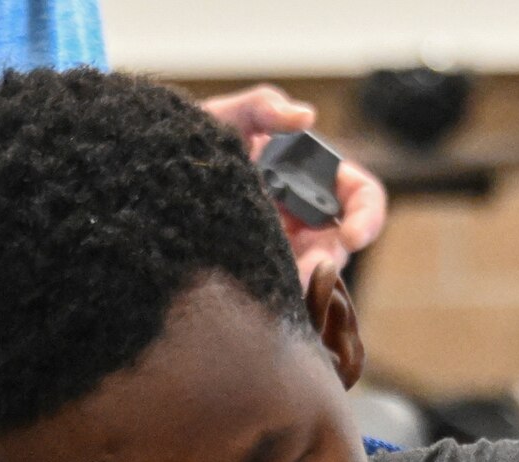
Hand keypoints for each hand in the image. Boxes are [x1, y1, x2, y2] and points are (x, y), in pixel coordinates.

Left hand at [200, 84, 387, 288]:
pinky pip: (278, 292)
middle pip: (339, 246)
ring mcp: (283, 248)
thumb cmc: (196, 142)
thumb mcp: (228, 118)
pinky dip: (275, 295)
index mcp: (312, 177)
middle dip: (330, 260)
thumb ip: (263, 107)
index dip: (367, 216)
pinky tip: (255, 297)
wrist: (151, 176)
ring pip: (310, 276)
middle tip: (311, 269)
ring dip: (301, 282)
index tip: (351, 235)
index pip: (361, 197)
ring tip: (281, 285)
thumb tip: (306, 116)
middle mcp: (305, 216)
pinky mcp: (259, 272)